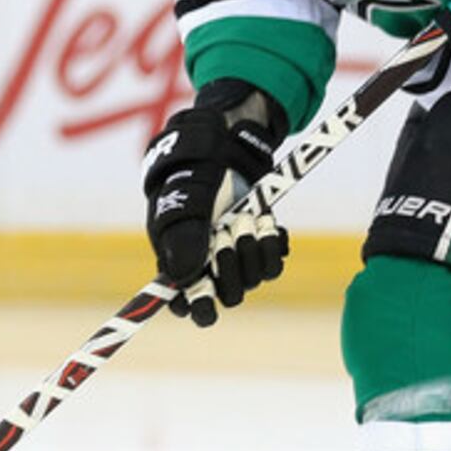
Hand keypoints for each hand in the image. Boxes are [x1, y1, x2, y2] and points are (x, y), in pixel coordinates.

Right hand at [141, 79, 289, 326]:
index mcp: (177, 256)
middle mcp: (206, 261)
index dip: (195, 307)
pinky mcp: (259, 242)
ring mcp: (235, 253)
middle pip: (225, 293)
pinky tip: (266, 222)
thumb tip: (181, 278)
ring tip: (248, 218)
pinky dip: (273, 244)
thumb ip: (183, 236)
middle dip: (230, 266)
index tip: (206, 309)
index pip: (183, 303)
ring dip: (252, 250)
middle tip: (228, 232)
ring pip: (252, 278)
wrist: (227, 141)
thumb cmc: (194, 166)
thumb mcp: (184, 196)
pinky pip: (273, 262)